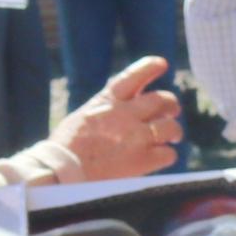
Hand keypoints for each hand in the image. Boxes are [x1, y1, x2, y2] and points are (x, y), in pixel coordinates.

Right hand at [44, 56, 181, 181]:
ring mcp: (136, 137)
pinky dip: (167, 155)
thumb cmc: (66, 147)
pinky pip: (168, 154)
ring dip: (174, 131)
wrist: (60, 171)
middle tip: (172, 112)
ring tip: (173, 137)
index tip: (162, 64)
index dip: (150, 67)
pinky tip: (162, 157)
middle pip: (161, 100)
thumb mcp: (83, 115)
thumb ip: (106, 109)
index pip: (134, 75)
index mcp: (107, 101)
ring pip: (171, 127)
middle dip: (170, 105)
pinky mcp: (142, 161)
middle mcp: (125, 114)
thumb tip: (122, 107)